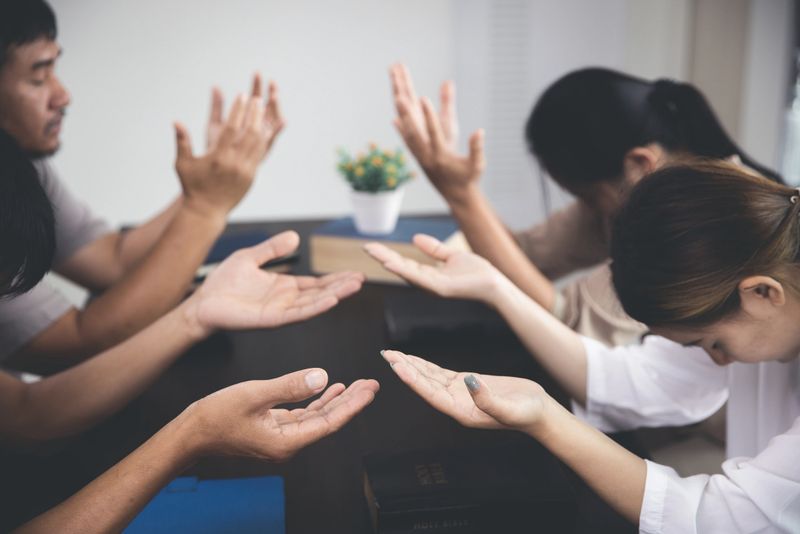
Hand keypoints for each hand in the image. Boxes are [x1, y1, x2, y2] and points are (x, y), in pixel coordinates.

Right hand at [174, 75, 284, 217]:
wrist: (206, 211)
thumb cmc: (192, 186)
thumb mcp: (183, 164)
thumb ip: (182, 142)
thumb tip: (176, 121)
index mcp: (219, 158)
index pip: (232, 128)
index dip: (238, 110)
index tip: (242, 95)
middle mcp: (235, 163)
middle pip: (250, 133)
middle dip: (254, 114)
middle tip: (257, 98)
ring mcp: (246, 170)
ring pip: (258, 143)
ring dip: (261, 125)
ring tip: (262, 110)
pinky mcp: (252, 176)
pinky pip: (261, 154)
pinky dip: (264, 140)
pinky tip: (264, 129)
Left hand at [185, 231, 364, 335]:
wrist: (201, 303)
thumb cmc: (222, 284)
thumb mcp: (251, 258)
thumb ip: (273, 249)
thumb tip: (295, 236)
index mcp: (284, 287)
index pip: (316, 284)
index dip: (335, 279)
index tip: (354, 273)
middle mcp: (286, 301)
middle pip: (320, 293)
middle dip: (341, 286)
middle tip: (361, 278)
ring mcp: (280, 311)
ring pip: (313, 303)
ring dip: (334, 295)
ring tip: (353, 287)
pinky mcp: (271, 320)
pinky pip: (297, 314)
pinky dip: (315, 307)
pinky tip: (330, 300)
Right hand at [186, 368, 379, 459]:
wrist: (191, 433)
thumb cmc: (216, 416)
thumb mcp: (255, 394)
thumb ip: (289, 386)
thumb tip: (322, 377)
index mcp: (286, 442)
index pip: (329, 423)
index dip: (352, 405)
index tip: (370, 391)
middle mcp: (288, 443)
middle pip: (328, 421)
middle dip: (352, 402)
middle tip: (372, 385)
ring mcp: (281, 436)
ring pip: (318, 417)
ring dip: (337, 400)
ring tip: (357, 385)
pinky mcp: (274, 428)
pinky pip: (304, 415)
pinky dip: (318, 401)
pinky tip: (329, 388)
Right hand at [364, 233, 505, 303]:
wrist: (495, 284)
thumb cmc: (477, 273)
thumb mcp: (451, 256)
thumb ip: (434, 249)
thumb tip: (414, 238)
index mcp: (429, 275)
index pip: (405, 263)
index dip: (389, 255)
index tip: (373, 246)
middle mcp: (427, 283)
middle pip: (401, 268)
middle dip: (383, 257)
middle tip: (366, 246)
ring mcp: (432, 287)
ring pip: (406, 273)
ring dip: (389, 262)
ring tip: (374, 252)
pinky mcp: (440, 289)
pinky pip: (419, 278)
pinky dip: (404, 270)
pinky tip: (392, 263)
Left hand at [381, 350, 549, 433]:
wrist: (538, 411)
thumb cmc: (526, 413)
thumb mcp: (509, 408)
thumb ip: (488, 400)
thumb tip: (469, 382)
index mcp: (461, 412)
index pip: (431, 394)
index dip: (413, 380)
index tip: (397, 367)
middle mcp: (455, 404)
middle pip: (424, 384)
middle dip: (405, 370)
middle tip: (386, 355)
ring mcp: (459, 394)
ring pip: (429, 377)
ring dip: (411, 366)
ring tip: (393, 355)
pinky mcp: (467, 384)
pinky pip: (440, 373)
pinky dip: (426, 365)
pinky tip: (414, 359)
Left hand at [389, 63, 483, 199]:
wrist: (456, 197)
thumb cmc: (468, 179)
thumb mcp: (477, 165)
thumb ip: (477, 148)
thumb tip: (479, 131)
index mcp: (441, 156)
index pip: (434, 133)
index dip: (429, 116)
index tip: (424, 98)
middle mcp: (427, 156)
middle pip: (414, 132)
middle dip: (407, 114)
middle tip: (400, 96)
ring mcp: (420, 157)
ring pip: (408, 134)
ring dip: (403, 117)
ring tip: (397, 98)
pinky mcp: (419, 158)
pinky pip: (408, 141)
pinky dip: (401, 129)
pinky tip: (395, 119)